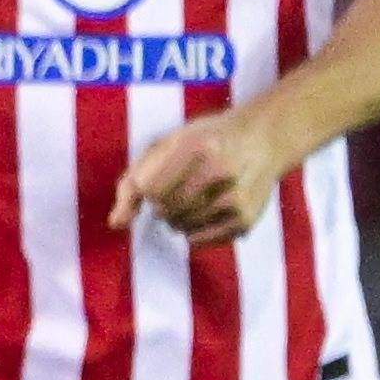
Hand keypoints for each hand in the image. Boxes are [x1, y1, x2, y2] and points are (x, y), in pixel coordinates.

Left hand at [112, 105, 296, 246]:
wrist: (263, 139)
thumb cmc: (204, 142)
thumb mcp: (166, 146)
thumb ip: (132, 183)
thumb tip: (116, 224)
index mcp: (195, 146)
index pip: (149, 189)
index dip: (149, 189)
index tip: (162, 178)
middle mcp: (219, 171)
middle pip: (165, 210)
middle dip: (162, 205)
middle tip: (179, 188)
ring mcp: (235, 197)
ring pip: (180, 228)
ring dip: (177, 219)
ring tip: (194, 196)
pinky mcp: (246, 219)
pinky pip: (198, 241)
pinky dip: (192, 232)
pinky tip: (205, 211)